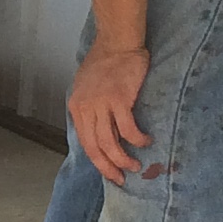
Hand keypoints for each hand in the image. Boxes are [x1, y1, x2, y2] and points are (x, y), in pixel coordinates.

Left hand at [69, 43, 152, 182]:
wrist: (117, 43)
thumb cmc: (106, 62)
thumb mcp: (87, 87)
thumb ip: (90, 108)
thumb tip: (101, 130)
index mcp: (77, 106)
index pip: (85, 142)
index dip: (98, 161)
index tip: (110, 172)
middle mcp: (86, 108)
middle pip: (95, 147)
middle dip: (108, 167)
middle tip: (121, 178)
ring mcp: (101, 104)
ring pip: (110, 142)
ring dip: (123, 158)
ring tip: (135, 165)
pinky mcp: (118, 100)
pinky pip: (128, 129)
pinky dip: (137, 139)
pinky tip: (145, 141)